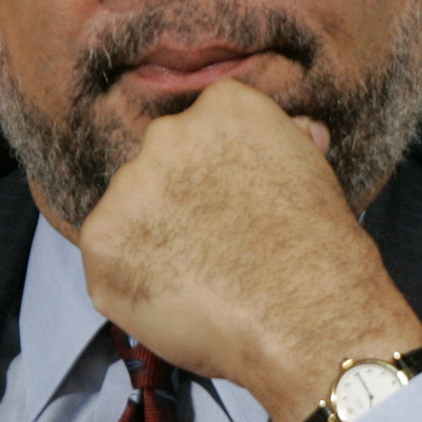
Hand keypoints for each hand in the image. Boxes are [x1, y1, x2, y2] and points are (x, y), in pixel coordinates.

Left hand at [76, 77, 421, 421]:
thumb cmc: (321, 251)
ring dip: (152, 238)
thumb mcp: (314, 176)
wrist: (304, 315)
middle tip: (213, 245)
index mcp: (225, 106)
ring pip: (130, 210)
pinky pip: (108, 258)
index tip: (234, 205)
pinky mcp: (100, 239)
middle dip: (179, 200)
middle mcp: (169, 133)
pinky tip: (173, 298)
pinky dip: (131, 280)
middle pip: (161, 165)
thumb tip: (297, 130)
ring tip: (197, 278)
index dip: (217, 173)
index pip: (205, 131)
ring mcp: (129, 185)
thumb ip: (287, 145)